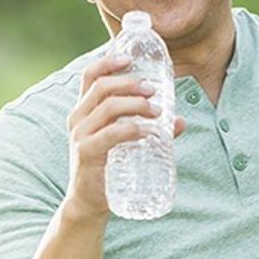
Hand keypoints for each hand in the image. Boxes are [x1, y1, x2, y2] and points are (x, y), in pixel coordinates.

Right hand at [64, 55, 185, 218]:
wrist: (89, 201)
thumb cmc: (107, 166)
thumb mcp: (123, 141)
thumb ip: (148, 127)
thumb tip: (180, 121)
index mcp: (83, 110)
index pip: (89, 77)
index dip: (107, 63)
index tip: (128, 58)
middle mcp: (77, 118)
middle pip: (101, 87)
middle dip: (130, 83)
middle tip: (154, 89)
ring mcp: (80, 135)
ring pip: (108, 107)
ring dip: (136, 104)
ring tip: (157, 111)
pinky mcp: (86, 153)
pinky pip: (111, 134)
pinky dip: (132, 129)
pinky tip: (148, 131)